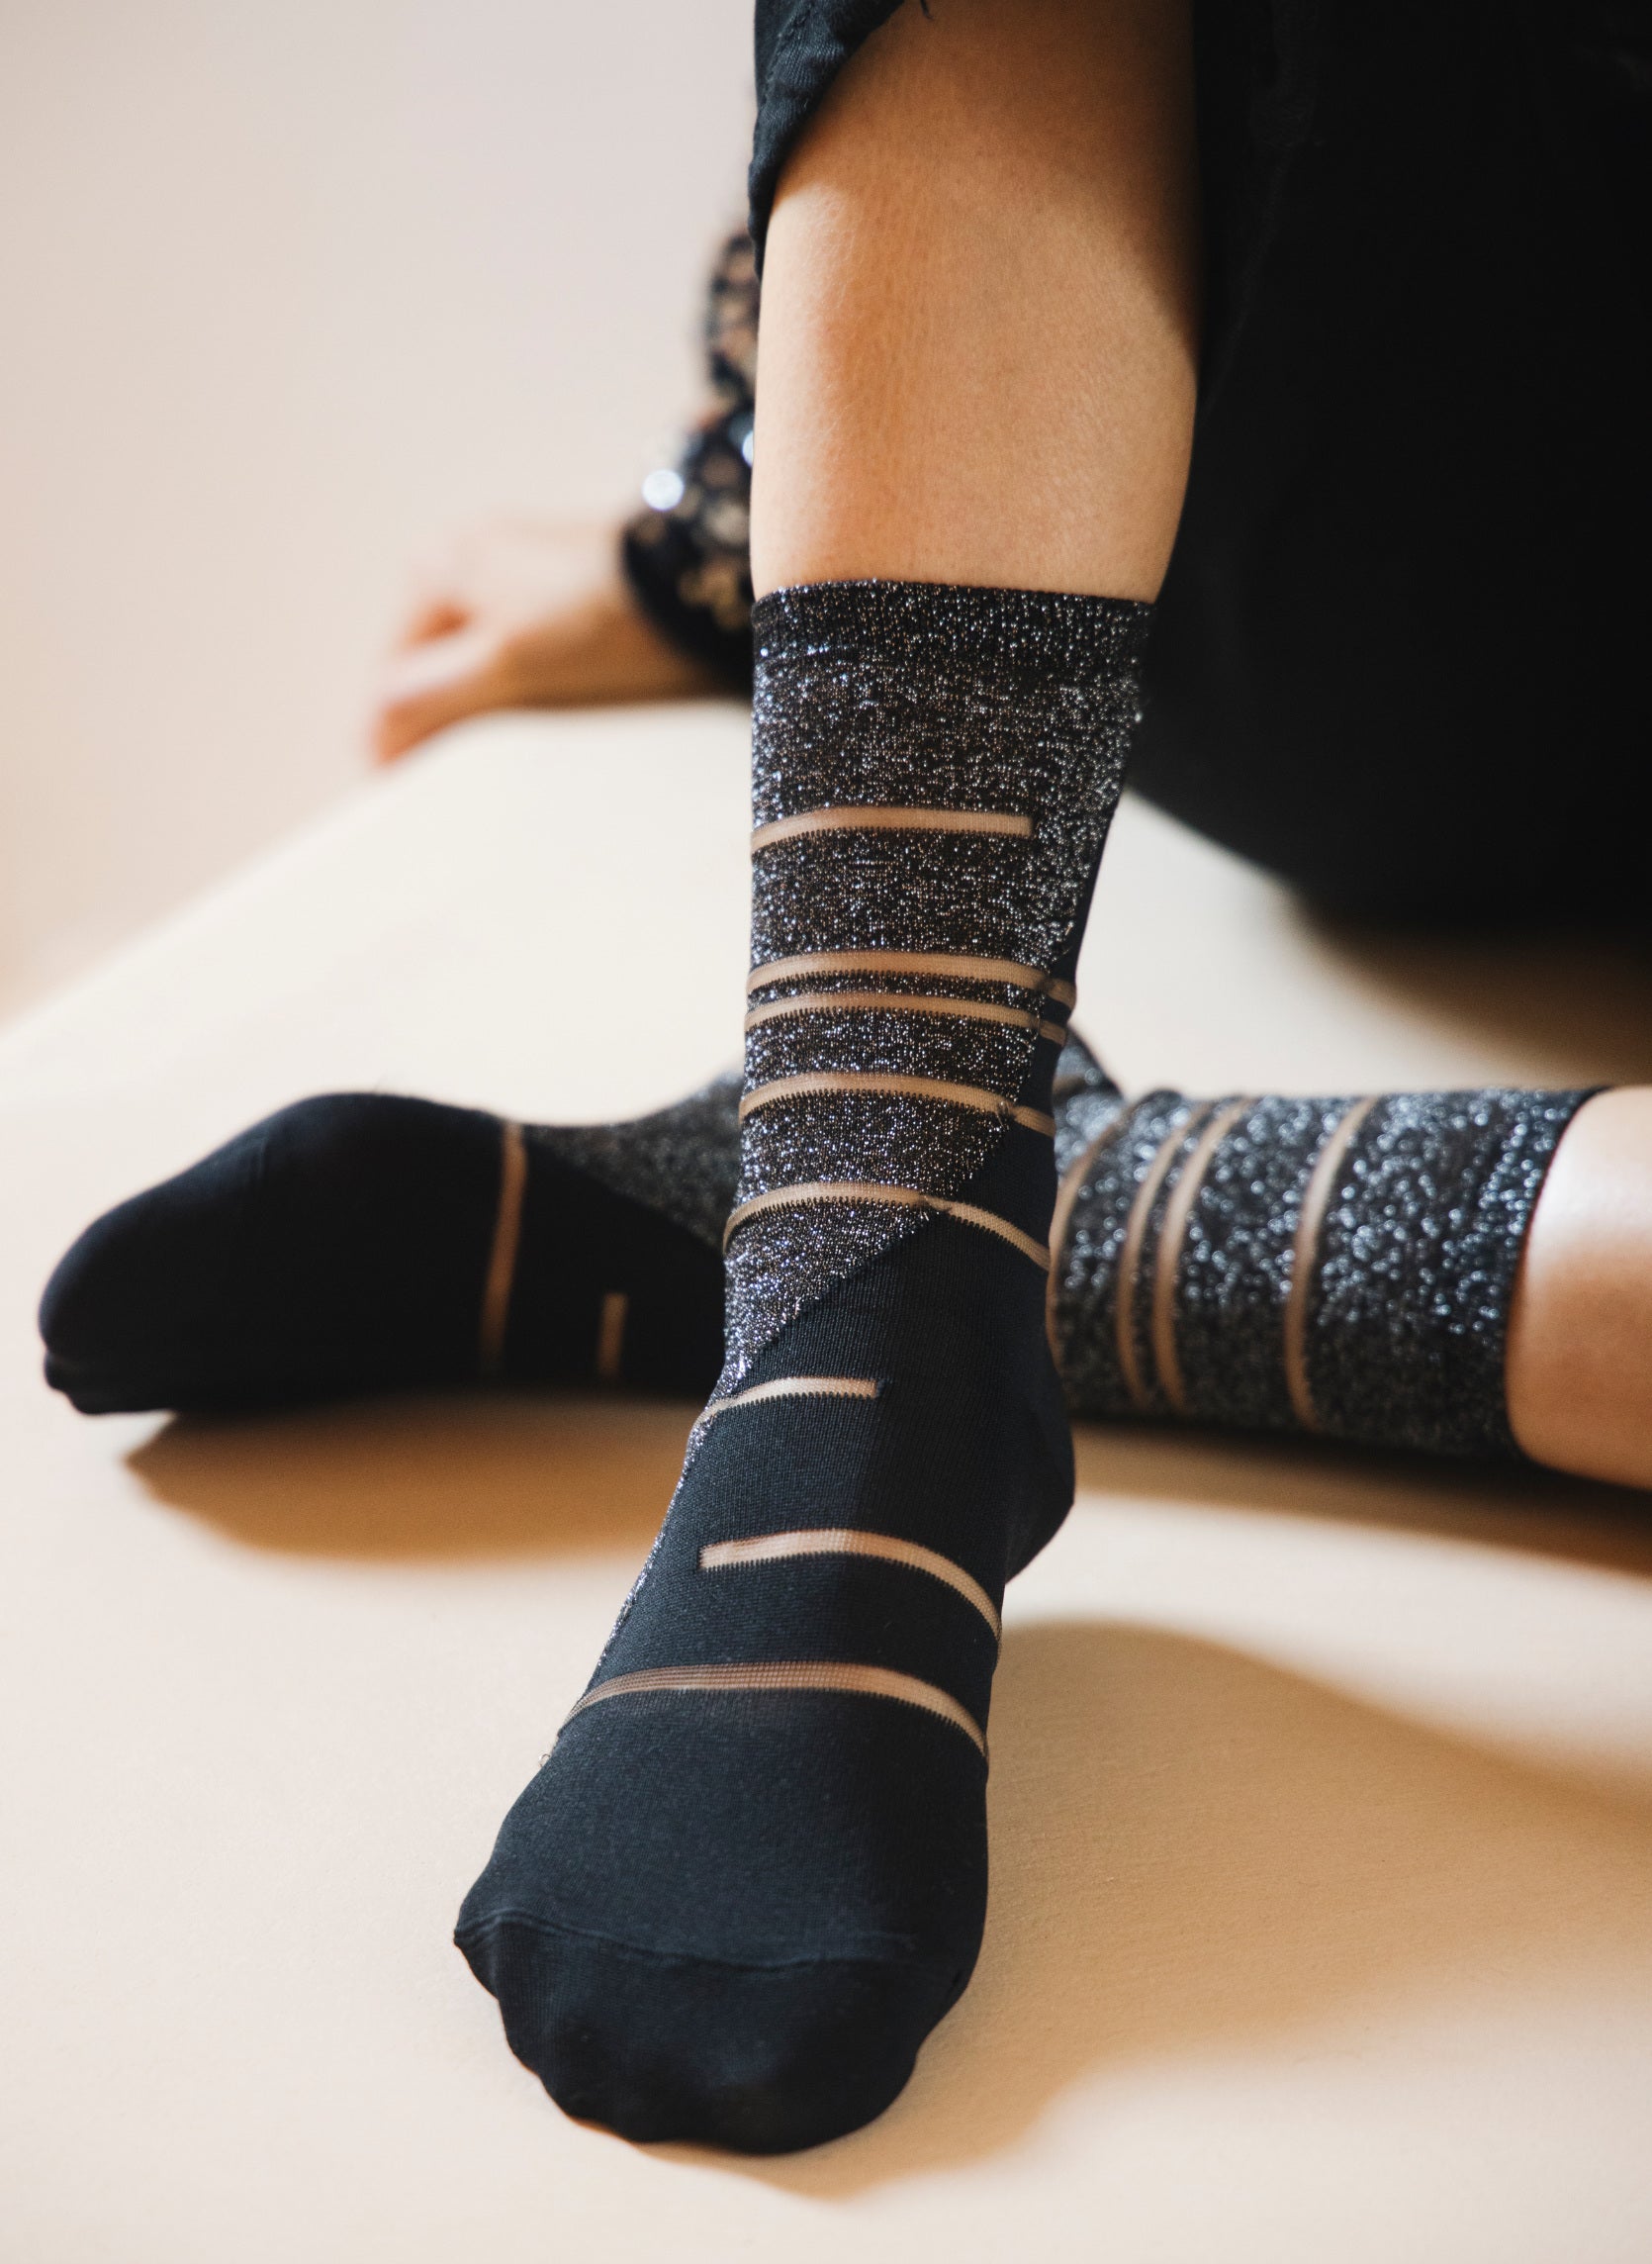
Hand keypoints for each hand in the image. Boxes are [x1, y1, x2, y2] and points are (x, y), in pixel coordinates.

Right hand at [371, 520, 721, 761]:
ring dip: (485, 713)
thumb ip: (428, 699)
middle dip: (442, 725)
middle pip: (434, 667)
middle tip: (457, 788)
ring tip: (503, 764)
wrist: (695, 580)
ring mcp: (518, 570)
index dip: (396, 737)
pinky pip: (521, 655)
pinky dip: (523, 693)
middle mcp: (468, 558)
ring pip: (478, 664)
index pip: (393, 675)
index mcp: (435, 567)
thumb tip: (372, 741)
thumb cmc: (598, 620)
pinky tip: (546, 725)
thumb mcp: (502, 665)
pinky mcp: (565, 590)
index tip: (407, 797)